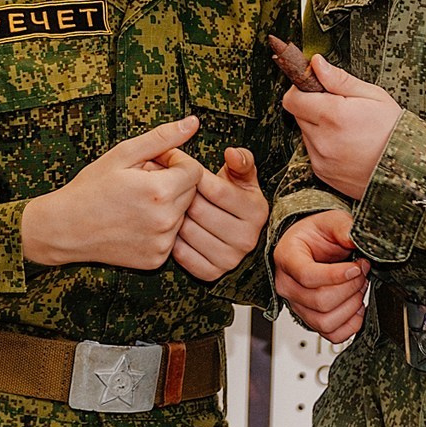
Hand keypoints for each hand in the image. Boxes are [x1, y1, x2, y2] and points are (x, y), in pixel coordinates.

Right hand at [21, 116, 204, 270]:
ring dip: (168, 205)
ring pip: (182, 215)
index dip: (176, 162)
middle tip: (141, 182)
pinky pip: (171, 236)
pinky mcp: (156, 259)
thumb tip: (193, 122)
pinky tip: (135, 222)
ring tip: (136, 203)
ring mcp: (161, 243)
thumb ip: (162, 138)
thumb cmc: (91, 187)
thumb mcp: (122, 155)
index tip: (154, 163)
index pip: (195, 171)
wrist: (65, 228)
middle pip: (191, 193)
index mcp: (160, 191)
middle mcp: (165, 220)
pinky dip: (159, 227)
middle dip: (172, 182)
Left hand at [169, 147, 268, 282]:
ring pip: (186, 230)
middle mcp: (248, 239)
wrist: (229, 229)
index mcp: (257, 211)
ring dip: (172, 216)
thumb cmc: (232, 197)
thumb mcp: (241, 176)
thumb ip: (240, 161)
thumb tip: (231, 153)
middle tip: (168, 186)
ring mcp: (231, 259)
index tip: (178, 165)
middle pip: (198, 210)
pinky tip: (173, 227)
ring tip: (169, 206)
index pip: (216, 190)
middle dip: (180, 195)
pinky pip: (180, 253)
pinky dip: (172, 239)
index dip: (193, 175)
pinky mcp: (212, 274)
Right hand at [275, 210, 369, 343]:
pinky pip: (331, 334)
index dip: (337, 275)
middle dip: (350, 288)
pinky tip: (357, 307)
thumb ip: (343, 227)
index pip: (308, 275)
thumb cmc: (316, 234)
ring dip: (351, 307)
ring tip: (359, 288)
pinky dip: (350, 325)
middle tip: (362, 272)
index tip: (356, 267)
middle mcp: (287, 285)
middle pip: (320, 301)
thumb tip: (356, 238)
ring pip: (325, 321)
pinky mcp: (309, 319)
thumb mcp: (330, 221)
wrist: (312, 246)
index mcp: (287, 257)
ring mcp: (297, 305)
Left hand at [282, 56, 403, 199]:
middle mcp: (322, 139)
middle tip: (339, 108)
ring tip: (347, 129)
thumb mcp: (374, 96)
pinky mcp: (322, 173)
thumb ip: (339, 80)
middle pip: (298, 115)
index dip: (302, 89)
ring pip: (306, 133)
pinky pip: (313, 152)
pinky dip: (324, 145)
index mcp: (334, 115)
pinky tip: (347, 145)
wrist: (408, 170)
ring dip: (319, 127)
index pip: (292, 98)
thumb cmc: (394, 129)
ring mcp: (321, 159)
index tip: (317, 88)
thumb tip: (315, 63)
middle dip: (313, 107)